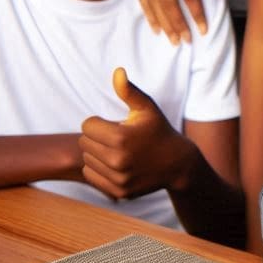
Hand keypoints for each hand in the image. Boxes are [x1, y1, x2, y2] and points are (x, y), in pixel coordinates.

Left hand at [80, 68, 193, 198]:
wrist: (178, 164)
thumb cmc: (159, 131)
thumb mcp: (147, 109)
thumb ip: (129, 91)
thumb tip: (117, 71)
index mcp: (121, 137)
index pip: (87, 125)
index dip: (100, 122)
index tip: (116, 124)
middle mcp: (117, 160)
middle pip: (84, 143)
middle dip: (98, 137)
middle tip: (117, 138)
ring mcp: (117, 178)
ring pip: (87, 160)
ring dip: (97, 153)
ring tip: (117, 150)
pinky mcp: (117, 191)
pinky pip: (91, 176)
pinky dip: (99, 169)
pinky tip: (116, 164)